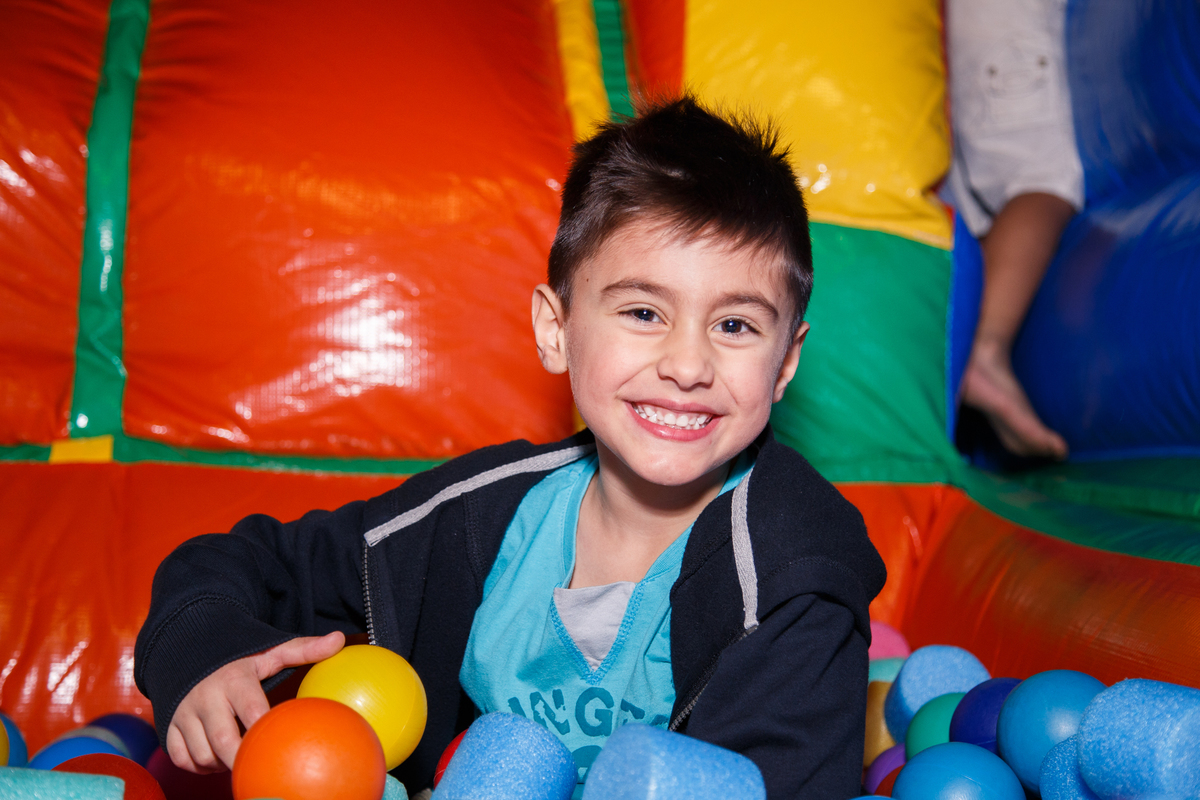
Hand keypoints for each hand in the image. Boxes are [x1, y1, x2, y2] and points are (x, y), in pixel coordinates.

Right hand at [165, 630, 344, 772]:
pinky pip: (182, 759)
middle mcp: (206, 697)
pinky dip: (199, 766)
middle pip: (223, 741)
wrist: (188, 647)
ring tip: (239, 757)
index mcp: (234, 680)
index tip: (281, 744)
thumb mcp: (269, 651)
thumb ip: (303, 649)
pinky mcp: (168, 725)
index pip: (252, 711)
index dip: (265, 731)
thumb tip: (340, 640)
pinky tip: (216, 759)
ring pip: (202, 755)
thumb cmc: (239, 657)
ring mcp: (184, 713)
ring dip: (221, 764)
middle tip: (261, 766)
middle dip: (242, 759)